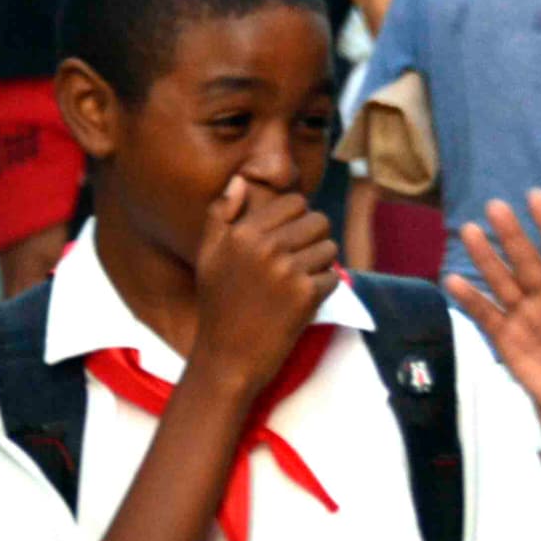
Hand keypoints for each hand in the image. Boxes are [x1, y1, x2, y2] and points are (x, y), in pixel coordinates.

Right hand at [187, 176, 340, 397]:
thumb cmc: (218, 306)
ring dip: (321, 264)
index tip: (290, 238)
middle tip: (300, 260)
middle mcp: (265, 247)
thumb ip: (220, 215)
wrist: (227, 358)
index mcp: (243, 232)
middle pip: (318, 221)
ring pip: (330, 248)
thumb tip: (240, 181)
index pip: (295, 202)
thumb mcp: (208, 256)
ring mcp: (287, 271)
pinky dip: (324, 288)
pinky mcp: (306, 296)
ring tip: (300, 280)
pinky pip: (333, 277)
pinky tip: (303, 300)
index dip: (299, 218)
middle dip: (315, 239)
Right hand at [447, 190, 540, 427]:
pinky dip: (471, 299)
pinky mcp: (509, 340)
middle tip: (495, 206)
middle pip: (527, 261)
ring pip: (503, 281)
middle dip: (512, 235)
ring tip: (469, 231)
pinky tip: (453, 281)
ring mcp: (527, 318)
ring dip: (486, 258)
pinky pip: (487, 315)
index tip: (536, 196)